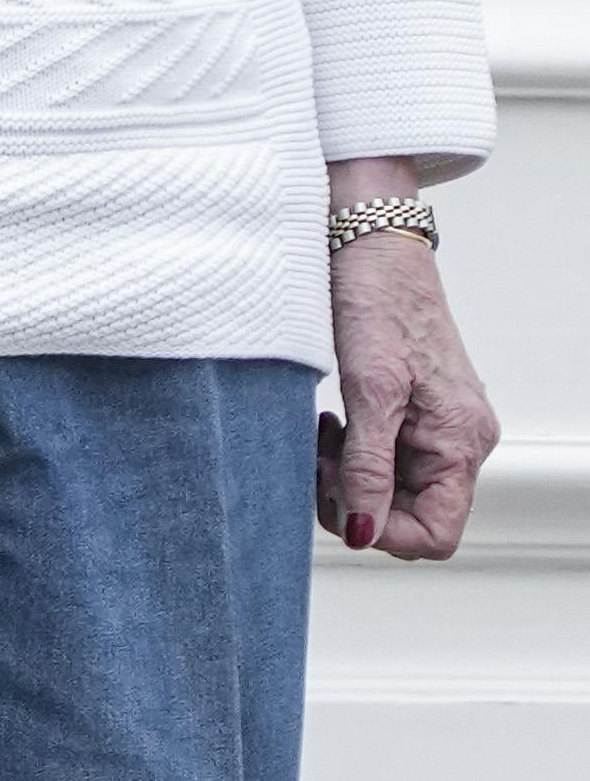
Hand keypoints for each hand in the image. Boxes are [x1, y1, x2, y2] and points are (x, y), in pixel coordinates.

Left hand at [320, 195, 492, 558]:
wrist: (370, 245)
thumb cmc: (375, 302)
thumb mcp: (369, 390)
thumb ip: (367, 466)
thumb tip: (361, 532)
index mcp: (461, 442)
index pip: (435, 535)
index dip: (383, 531)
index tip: (340, 494)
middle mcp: (460, 441)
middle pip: (407, 516)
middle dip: (355, 499)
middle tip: (319, 457)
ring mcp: (438, 428)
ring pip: (389, 491)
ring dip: (346, 476)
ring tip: (322, 431)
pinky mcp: (415, 412)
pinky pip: (382, 460)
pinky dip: (349, 454)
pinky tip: (331, 422)